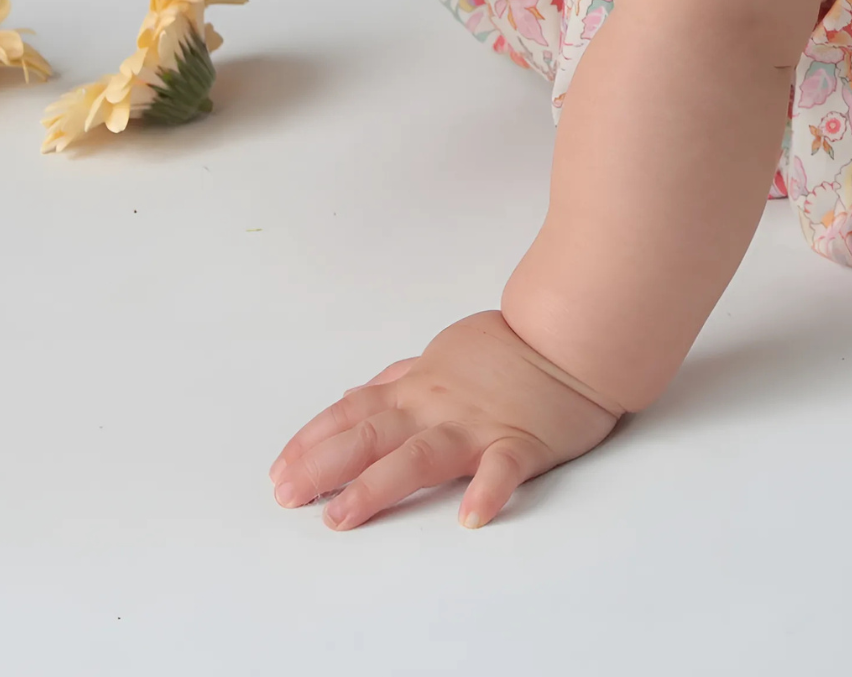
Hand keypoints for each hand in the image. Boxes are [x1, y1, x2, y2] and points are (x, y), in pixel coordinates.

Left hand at [269, 311, 621, 530]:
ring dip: (377, 485)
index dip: (313, 440)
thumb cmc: (511, 346)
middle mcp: (438, 406)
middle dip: (323, 465)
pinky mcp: (521, 442)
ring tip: (341, 516)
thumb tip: (357, 393)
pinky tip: (470, 518)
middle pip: (371, 434)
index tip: (279, 469)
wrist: (572, 334)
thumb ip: (402, 378)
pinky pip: (502, 468)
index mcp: (420, 387)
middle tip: (286, 496)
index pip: (355, 412)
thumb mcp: (445, 352)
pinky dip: (487, 492)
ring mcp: (477, 425)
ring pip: (419, 455)